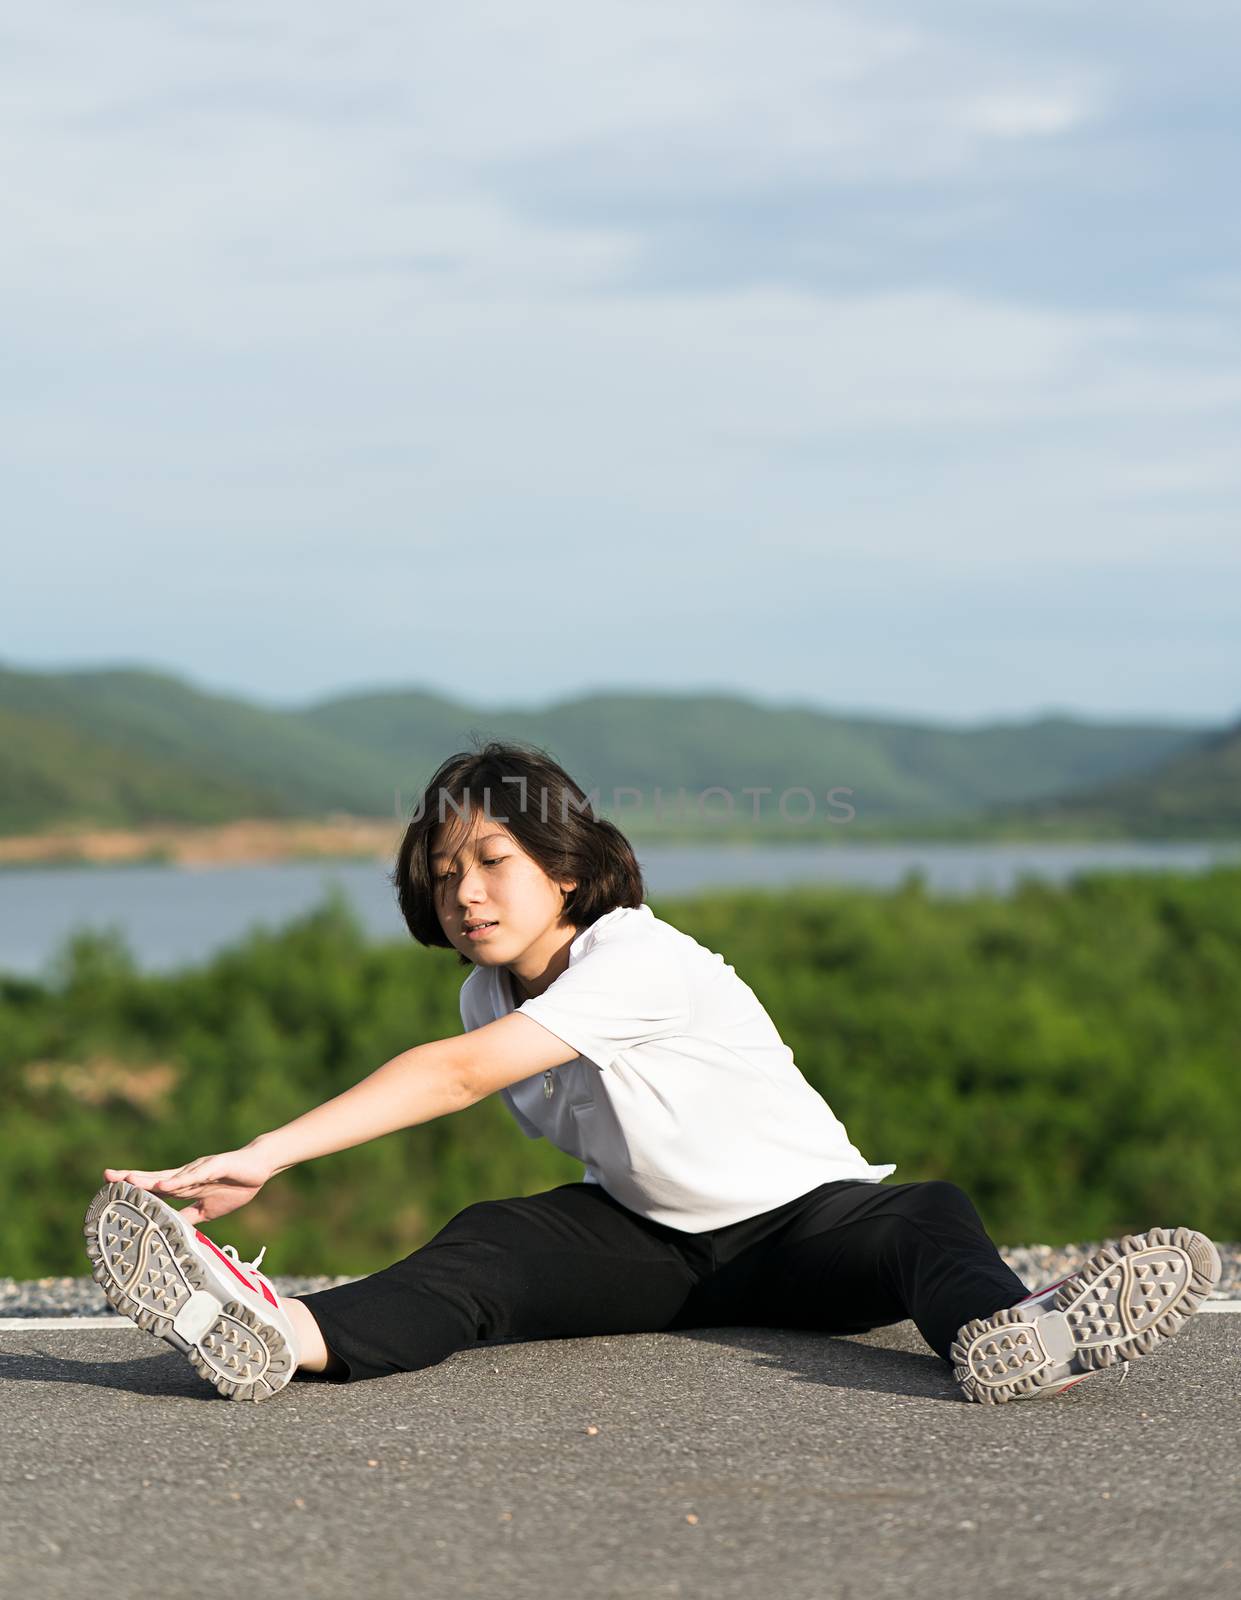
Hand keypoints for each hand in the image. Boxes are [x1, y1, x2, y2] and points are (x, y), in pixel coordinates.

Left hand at [103, 1147, 274, 1226]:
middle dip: (131, 1178)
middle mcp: (186, 1175)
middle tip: (106, 1176)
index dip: (134, 1189)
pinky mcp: (214, 1166)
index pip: (154, 1188)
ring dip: (149, 1179)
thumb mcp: (208, 1209)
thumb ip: (189, 1217)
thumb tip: (171, 1231)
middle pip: (155, 1177)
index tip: (110, 1191)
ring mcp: (199, 1169)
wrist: (261, 1167)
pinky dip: (179, 1179)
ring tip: (128, 1181)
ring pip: (170, 1175)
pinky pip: (194, 1174)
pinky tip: (164, 1184)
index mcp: (184, 1185)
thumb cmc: (236, 1185)